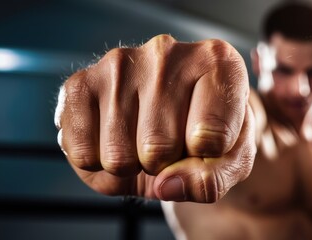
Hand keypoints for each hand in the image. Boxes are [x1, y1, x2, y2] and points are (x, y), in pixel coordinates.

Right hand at [54, 35, 255, 202]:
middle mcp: (167, 52)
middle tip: (171, 144)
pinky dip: (99, 164)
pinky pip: (83, 153)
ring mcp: (120, 63)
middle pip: (160, 148)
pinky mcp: (81, 83)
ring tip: (143, 140)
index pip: (213, 137)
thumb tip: (168, 185)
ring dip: (133, 165)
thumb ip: (214, 178)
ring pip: (119, 156)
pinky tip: (115, 138)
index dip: (208, 157)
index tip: (208, 142)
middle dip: (166, 164)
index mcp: (217, 62)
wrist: (172, 120)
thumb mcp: (231, 160)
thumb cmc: (207, 134)